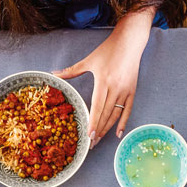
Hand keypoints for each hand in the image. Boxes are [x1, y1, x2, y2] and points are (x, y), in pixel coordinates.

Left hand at [53, 12, 151, 145]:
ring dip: (108, 129)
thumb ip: (71, 71)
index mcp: (103, 82)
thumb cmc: (108, 50)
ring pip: (116, 115)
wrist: (130, 42)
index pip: (97, 107)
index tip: (89, 135)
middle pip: (106, 115)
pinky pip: (127, 111)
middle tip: (91, 144)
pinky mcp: (132, 91)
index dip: (93, 122)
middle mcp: (115, 89)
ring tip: (100, 140)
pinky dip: (123, 123)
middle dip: (98, 130)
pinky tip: (117, 134)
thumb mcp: (89, 60)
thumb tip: (54, 74)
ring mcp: (125, 91)